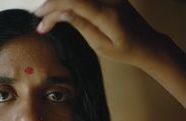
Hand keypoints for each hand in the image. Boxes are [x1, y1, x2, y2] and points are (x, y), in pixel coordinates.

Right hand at [34, 0, 162, 67]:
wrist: (147, 44)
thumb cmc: (124, 50)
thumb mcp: (100, 45)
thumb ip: (81, 25)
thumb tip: (61, 13)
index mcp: (107, 15)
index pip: (74, 2)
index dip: (52, 6)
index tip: (39, 17)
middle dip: (53, 5)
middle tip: (41, 22)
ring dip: (61, 3)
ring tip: (50, 18)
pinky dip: (71, 3)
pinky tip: (63, 11)